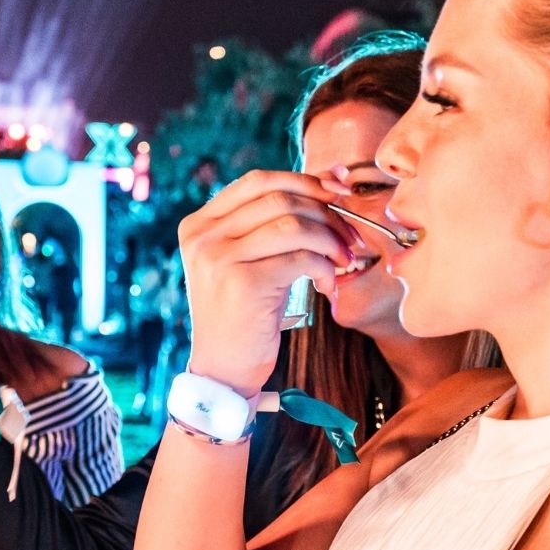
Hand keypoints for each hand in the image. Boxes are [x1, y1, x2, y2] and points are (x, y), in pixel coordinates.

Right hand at [177, 170, 361, 395]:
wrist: (224, 370)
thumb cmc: (244, 313)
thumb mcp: (248, 260)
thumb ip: (270, 223)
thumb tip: (332, 180)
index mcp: (200, 224)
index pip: (258, 180)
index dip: (304, 180)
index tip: (338, 192)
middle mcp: (203, 236)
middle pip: (279, 198)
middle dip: (326, 213)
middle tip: (350, 237)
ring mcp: (218, 258)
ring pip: (293, 224)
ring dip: (330, 240)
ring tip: (343, 260)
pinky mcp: (241, 282)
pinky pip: (301, 258)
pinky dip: (325, 267)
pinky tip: (327, 285)